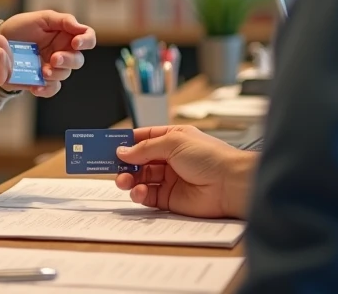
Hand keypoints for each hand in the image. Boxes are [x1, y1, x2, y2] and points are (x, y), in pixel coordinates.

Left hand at [0, 10, 95, 97]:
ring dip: (56, 74)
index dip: (87, 41)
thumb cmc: (20, 28)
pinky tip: (36, 87)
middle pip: (78, 60)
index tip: (76, 43)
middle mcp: (63, 52)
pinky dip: (46, 89)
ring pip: (65, 74)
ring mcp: (53, 67)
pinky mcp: (41, 81)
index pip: (87, 38)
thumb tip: (81, 28)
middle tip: (54, 58)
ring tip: (43, 71)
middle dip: (69, 60)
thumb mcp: (40, 18)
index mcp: (65, 35)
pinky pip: (52, 89)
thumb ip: (62, 20)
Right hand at [114, 125, 255, 219]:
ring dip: (128, 179)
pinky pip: (148, 196)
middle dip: (123, 163)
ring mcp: (170, 179)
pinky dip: (140, 194)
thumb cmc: (209, 157)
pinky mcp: (170, 199)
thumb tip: (122, 151)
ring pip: (140, 178)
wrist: (230, 184)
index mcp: (173, 139)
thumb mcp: (173, 142)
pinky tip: (140, 191)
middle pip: (139, 160)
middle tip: (108, 166)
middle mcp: (170, 158)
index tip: (108, 145)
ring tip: (123, 181)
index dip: (127, 142)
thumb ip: (145, 148)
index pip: (144, 138)